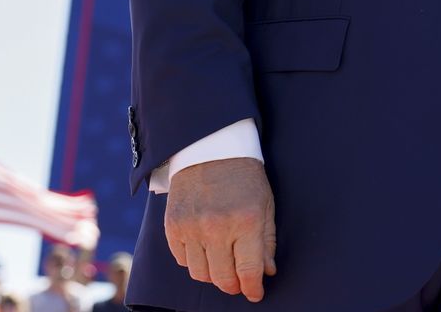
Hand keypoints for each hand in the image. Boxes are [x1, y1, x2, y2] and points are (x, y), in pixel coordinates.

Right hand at [165, 156, 277, 301]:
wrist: (210, 148)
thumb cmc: (244, 176)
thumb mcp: (266, 204)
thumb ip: (266, 241)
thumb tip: (267, 271)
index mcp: (246, 221)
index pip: (248, 271)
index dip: (253, 288)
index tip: (255, 293)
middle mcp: (216, 227)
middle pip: (223, 278)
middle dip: (234, 285)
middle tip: (240, 281)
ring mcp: (191, 227)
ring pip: (200, 274)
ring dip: (213, 275)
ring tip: (222, 263)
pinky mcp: (173, 226)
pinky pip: (182, 260)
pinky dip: (193, 261)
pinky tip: (204, 250)